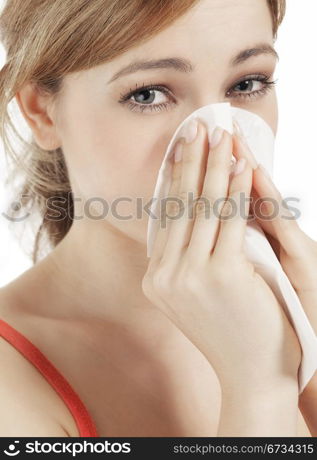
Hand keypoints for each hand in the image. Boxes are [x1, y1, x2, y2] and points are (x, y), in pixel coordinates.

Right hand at [142, 119, 300, 390]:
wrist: (250, 375)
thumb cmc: (231, 331)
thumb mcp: (197, 294)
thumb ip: (186, 260)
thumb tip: (189, 219)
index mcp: (156, 278)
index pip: (165, 217)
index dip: (175, 179)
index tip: (181, 150)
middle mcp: (164, 275)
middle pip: (180, 205)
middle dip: (190, 161)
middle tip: (197, 127)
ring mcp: (188, 276)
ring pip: (204, 208)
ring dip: (215, 167)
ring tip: (220, 136)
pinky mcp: (219, 275)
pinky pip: (229, 221)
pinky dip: (236, 189)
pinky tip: (240, 165)